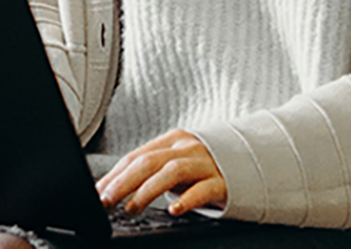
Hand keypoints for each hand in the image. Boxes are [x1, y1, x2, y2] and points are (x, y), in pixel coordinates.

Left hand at [95, 129, 226, 216]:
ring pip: (172, 171)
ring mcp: (207, 163)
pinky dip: (187, 199)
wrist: (254, 164)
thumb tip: (115, 189)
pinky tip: (173, 209)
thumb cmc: (207, 169)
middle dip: (123, 182)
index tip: (97, 192)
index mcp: (173, 141)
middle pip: (149, 161)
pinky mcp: (224, 181)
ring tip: (131, 207)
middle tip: (106, 200)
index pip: (136, 156)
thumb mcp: (178, 165)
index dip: (114, 174)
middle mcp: (188, 148)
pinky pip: (203, 189)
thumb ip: (154, 172)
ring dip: (147, 190)